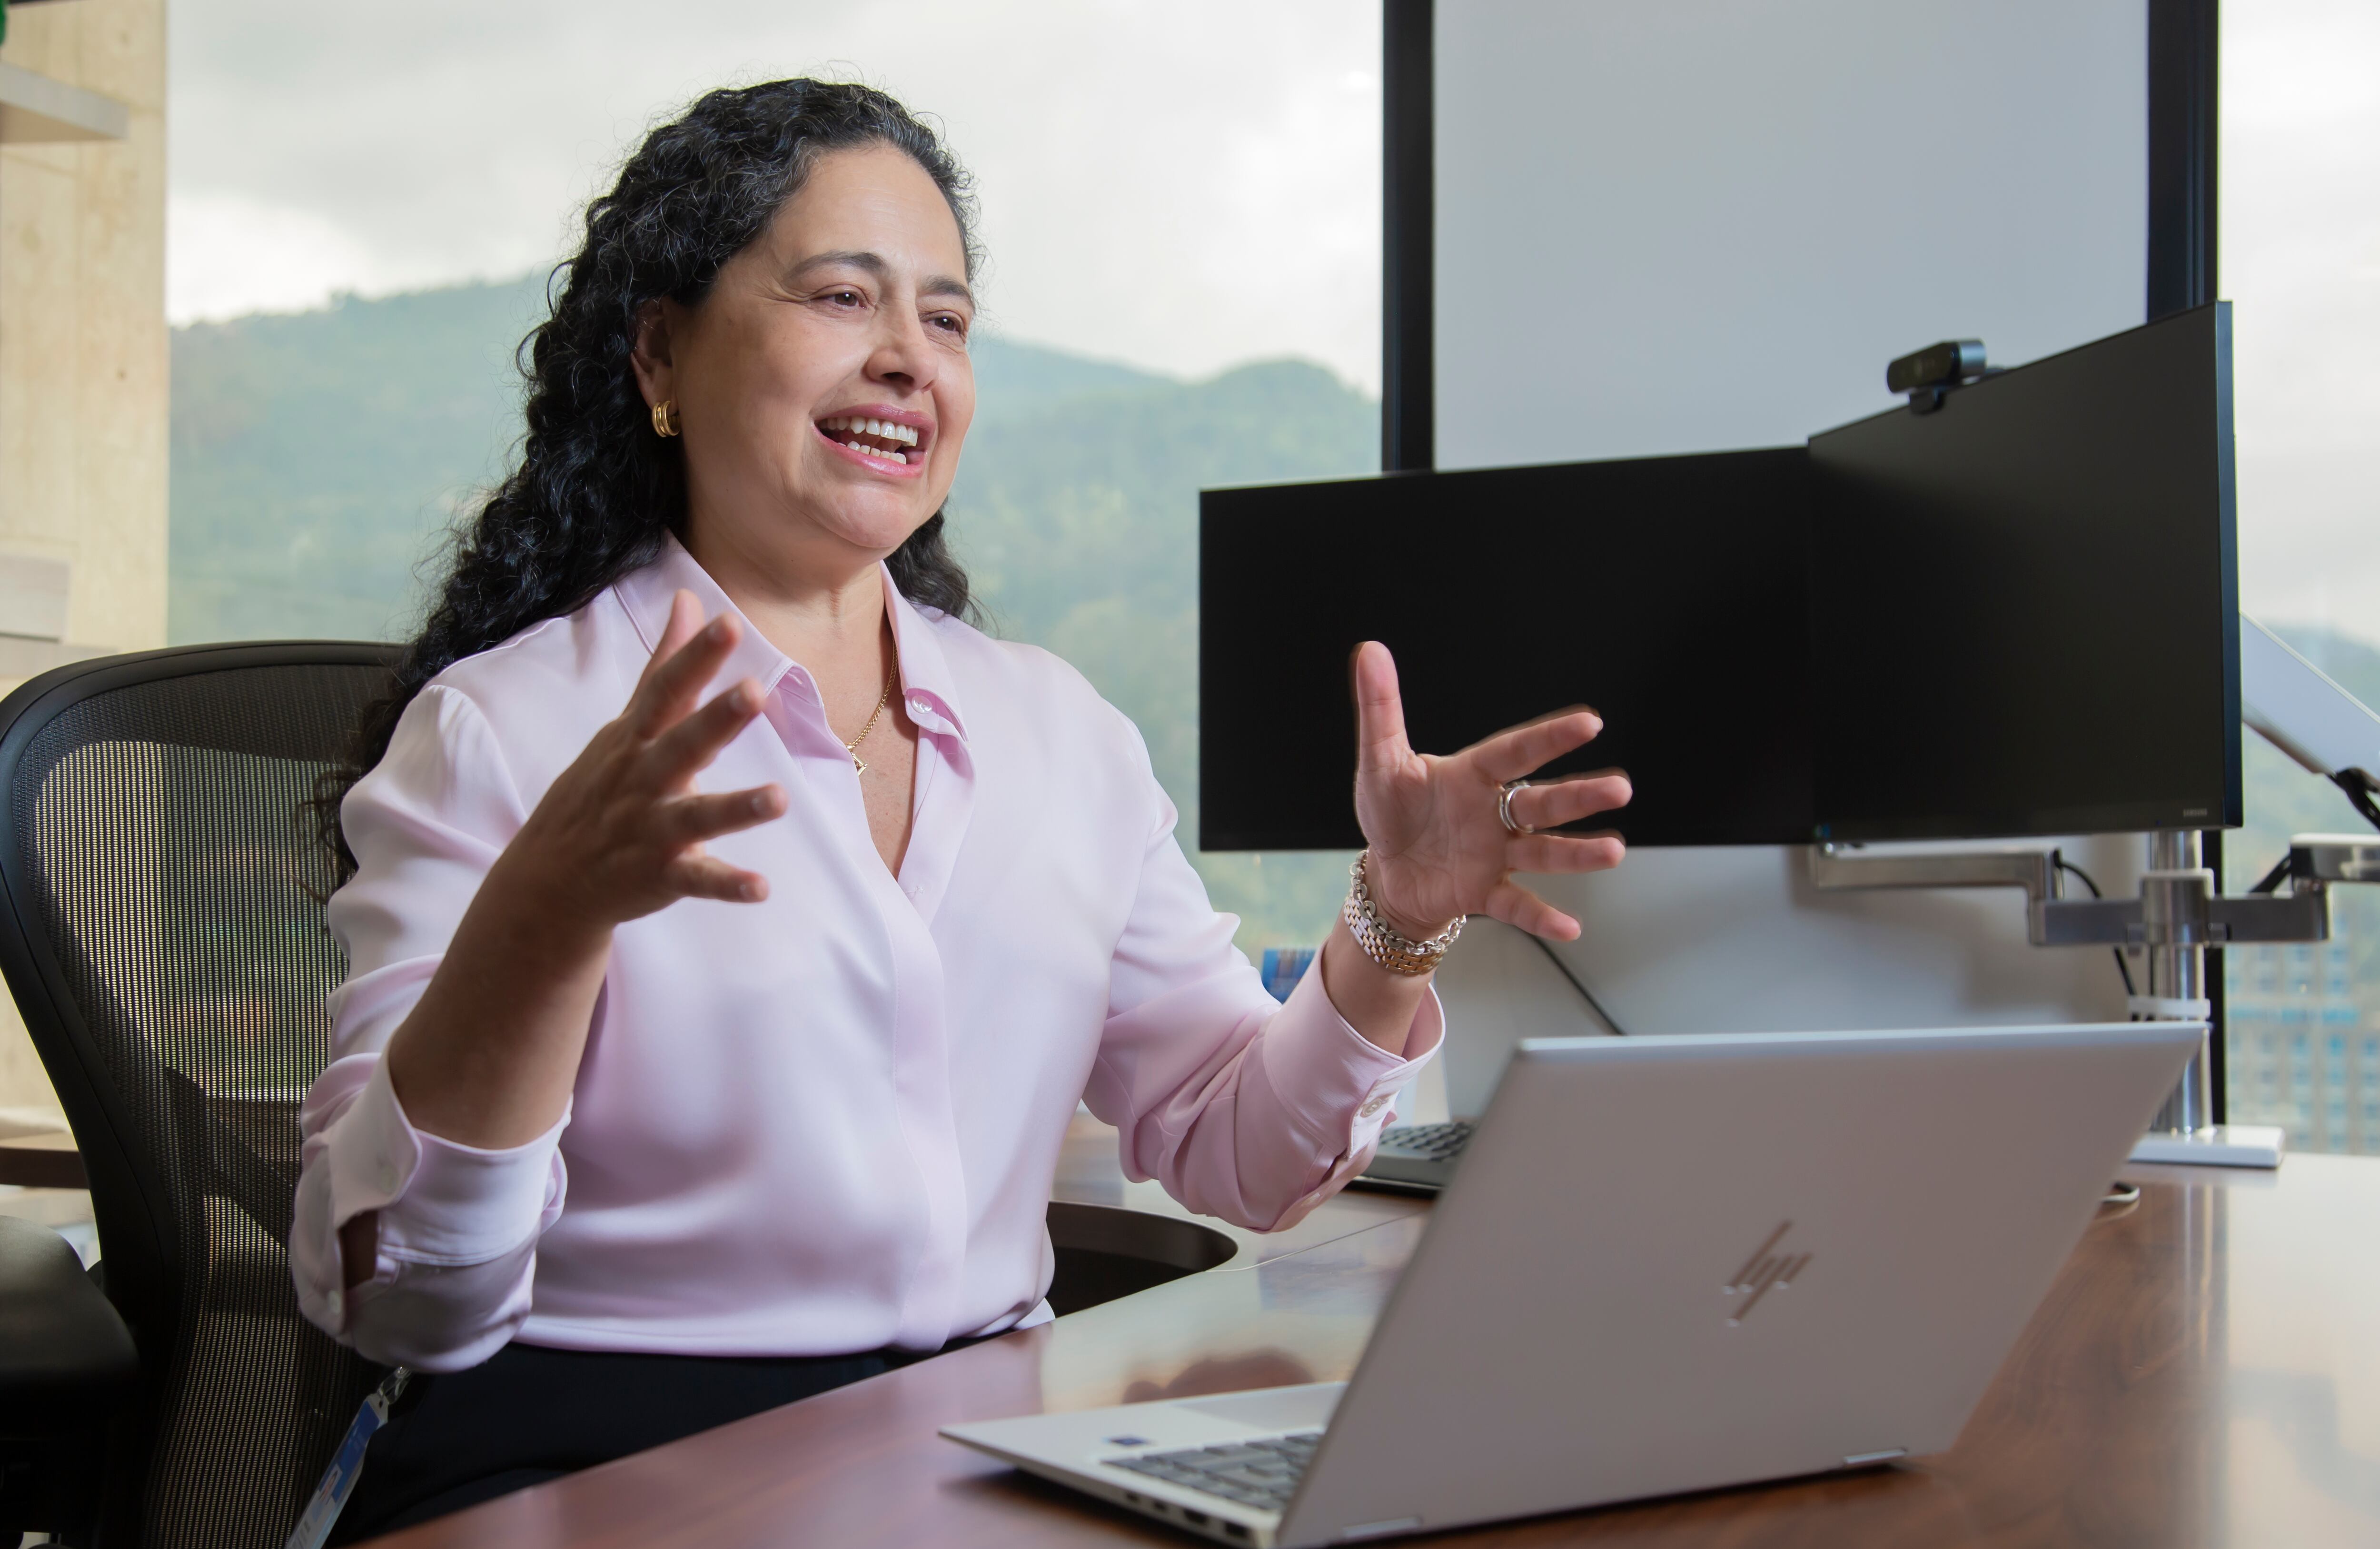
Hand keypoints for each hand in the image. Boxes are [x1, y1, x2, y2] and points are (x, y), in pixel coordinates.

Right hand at [496, 589, 787, 929]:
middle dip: (715, 720)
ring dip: (736, 808)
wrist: (549, 878)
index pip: (666, 690)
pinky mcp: (660, 876)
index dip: (695, 658)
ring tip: (780, 799)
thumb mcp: (627, 724)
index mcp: (637, 738)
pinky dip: (726, 885)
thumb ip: (664, 664)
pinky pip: (696, 880)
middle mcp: (643, 779)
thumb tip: (688, 598)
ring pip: (695, 817)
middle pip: (680, 745)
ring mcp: (650, 830)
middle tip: (754, 692)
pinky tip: (761, 888)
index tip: (727, 622)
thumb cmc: (602, 786)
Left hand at [1350, 641, 1629, 941]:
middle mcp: (1494, 814)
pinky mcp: (1484, 893)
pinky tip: (1568, 927)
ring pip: (1542, 851)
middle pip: (1542, 802)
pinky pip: (1517, 906)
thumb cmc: (1393, 812)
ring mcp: (1495, 855)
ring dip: (1577, 854)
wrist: (1388, 873)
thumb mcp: (1381, 761)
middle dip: (1580, 796)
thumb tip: (1370, 650)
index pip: (1516, 752)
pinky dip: (1541, 918)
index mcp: (1473, 776)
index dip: (1550, 738)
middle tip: (1621, 788)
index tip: (1590, 722)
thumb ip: (1381, 708)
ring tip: (1613, 851)